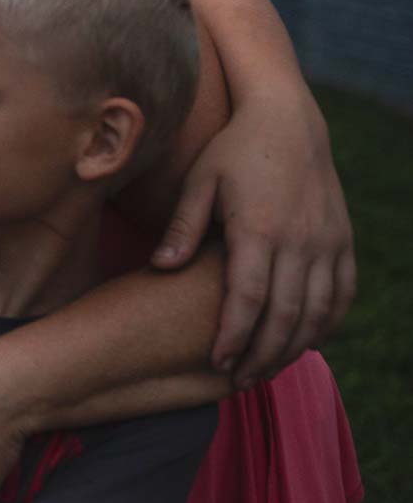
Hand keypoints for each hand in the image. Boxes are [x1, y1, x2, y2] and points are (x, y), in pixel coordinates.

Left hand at [151, 93, 354, 385]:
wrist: (287, 120)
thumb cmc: (232, 151)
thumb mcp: (198, 180)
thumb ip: (182, 226)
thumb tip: (160, 268)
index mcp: (260, 229)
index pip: (248, 298)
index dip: (234, 335)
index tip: (218, 363)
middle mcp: (301, 240)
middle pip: (286, 316)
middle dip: (262, 355)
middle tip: (238, 382)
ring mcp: (328, 242)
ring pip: (318, 312)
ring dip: (294, 348)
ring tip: (266, 370)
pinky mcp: (343, 240)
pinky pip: (342, 294)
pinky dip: (326, 323)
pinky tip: (305, 342)